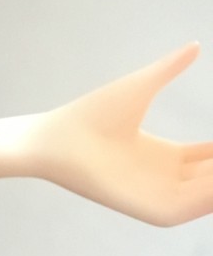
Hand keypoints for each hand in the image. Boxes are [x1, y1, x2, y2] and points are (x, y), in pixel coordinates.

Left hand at [41, 44, 212, 225]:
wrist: (57, 138)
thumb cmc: (92, 114)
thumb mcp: (141, 88)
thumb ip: (170, 68)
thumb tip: (195, 44)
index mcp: (165, 156)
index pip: (210, 157)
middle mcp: (166, 179)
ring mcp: (160, 196)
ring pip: (208, 194)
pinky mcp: (153, 211)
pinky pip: (193, 208)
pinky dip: (212, 196)